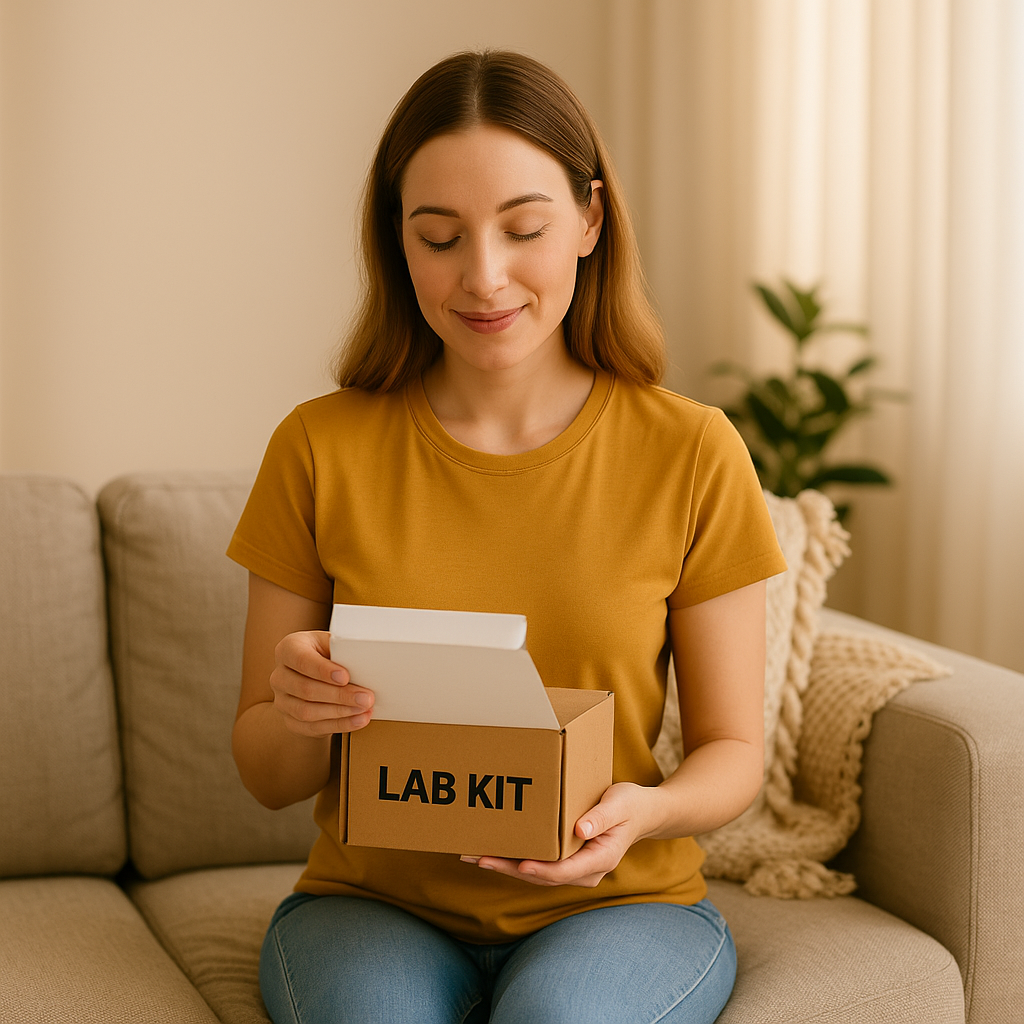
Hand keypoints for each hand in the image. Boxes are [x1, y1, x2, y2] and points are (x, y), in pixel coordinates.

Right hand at [269, 630, 374, 736]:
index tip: (345, 677)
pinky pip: (312, 727)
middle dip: (339, 695)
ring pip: (307, 712)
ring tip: (363, 710)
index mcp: (288, 649)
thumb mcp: (331, 643)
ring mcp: (282, 701)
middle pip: (305, 689)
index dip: (323, 670)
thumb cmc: (326, 654)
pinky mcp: (290, 721)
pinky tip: (356, 720)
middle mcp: (279, 676)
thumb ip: (342, 649)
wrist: (315, 674)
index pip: (301, 660)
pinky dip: (338, 725)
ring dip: (339, 713)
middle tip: (365, 697)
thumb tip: (364, 661)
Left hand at [461, 782, 655, 886]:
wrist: (641, 813)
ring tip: (473, 854)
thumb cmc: (630, 805)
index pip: (564, 870)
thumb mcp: (620, 805)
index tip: (519, 863)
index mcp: (600, 859)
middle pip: (542, 875)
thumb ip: (602, 818)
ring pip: (535, 871)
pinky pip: (537, 862)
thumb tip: (580, 831)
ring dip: (505, 864)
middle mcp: (584, 870)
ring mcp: (574, 868)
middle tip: (478, 857)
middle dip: (509, 868)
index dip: (540, 869)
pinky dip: (514, 857)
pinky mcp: (565, 859)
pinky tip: (492, 849)